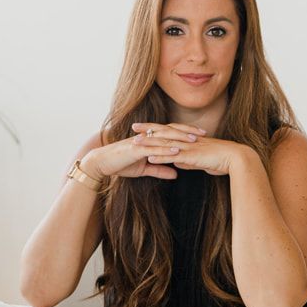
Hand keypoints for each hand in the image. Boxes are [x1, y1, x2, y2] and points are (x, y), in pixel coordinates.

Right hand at [80, 122, 207, 180]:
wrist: (102, 164)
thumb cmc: (120, 164)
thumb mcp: (144, 169)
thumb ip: (160, 170)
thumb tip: (176, 175)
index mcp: (149, 139)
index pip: (170, 132)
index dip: (185, 132)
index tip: (200, 135)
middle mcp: (147, 136)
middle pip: (171, 130)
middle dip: (188, 131)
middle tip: (204, 133)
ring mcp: (142, 141)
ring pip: (164, 137)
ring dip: (180, 138)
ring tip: (194, 140)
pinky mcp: (136, 149)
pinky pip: (154, 148)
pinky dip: (166, 149)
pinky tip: (177, 150)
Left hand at [130, 122, 253, 176]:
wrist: (236, 159)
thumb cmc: (221, 160)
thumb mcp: (200, 162)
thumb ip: (188, 161)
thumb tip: (177, 164)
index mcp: (190, 140)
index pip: (170, 131)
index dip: (156, 129)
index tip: (144, 127)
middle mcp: (187, 140)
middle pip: (164, 133)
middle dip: (148, 130)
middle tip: (133, 126)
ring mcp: (189, 147)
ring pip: (165, 144)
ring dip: (149, 143)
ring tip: (135, 142)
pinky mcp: (192, 156)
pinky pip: (173, 156)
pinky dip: (160, 157)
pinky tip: (149, 159)